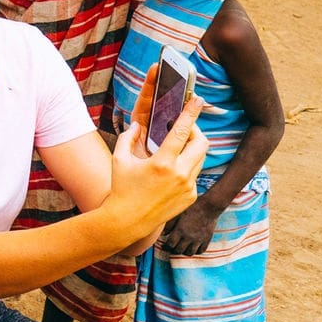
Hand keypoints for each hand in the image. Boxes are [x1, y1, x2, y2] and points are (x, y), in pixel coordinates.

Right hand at [107, 90, 206, 236]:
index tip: (198, 101)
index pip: (182, 132)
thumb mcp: (119, 160)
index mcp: (162, 163)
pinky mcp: (191, 196)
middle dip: (196, 131)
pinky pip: (195, 174)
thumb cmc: (122, 189)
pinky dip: (187, 166)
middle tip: (185, 128)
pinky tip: (172, 169)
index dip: (191, 113)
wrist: (129, 221)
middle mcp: (179, 174)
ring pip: (201, 158)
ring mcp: (188, 187)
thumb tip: (135, 125)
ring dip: (192, 148)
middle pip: (201, 143)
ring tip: (178, 146)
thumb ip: (127, 138)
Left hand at [161, 199, 219, 255]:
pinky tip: (193, 247)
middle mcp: (189, 237)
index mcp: (180, 230)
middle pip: (179, 250)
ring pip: (190, 253)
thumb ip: (169, 224)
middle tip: (172, 247)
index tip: (165, 246)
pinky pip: (201, 251)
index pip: (170, 245)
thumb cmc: (191, 207)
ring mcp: (199, 239)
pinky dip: (196, 251)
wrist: (209, 206)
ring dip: (184, 252)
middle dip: (174, 250)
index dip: (166, 246)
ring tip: (182, 248)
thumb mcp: (177, 213)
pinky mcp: (207, 239)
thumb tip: (163, 234)